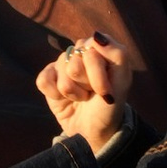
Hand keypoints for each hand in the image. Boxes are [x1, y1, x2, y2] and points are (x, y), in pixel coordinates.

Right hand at [37, 31, 135, 154]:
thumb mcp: (122, 82)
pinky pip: (44, 79)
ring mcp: (62, 64)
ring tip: (81, 97)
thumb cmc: (109, 106)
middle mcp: (80, 53)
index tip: (106, 90)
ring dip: (72, 92)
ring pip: (61, 72)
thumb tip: (97, 37)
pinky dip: (54, 94)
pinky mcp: (48, 78)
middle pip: (75, 62)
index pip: (92, 49)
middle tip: (92, 93)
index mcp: (99, 49)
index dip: (97, 73)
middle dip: (85, 83)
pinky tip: (63, 98)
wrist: (92, 130)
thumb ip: (118, 54)